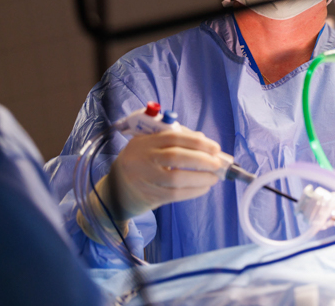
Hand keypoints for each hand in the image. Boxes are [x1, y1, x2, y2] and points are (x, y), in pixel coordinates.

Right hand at [108, 129, 222, 216]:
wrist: (117, 188)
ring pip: (176, 178)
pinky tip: (204, 188)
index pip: (174, 137)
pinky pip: (175, 194)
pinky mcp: (150, 195)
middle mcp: (143, 158)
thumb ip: (173, 139)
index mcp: (146, 140)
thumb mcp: (149, 144)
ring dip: (200, 178)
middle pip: (176, 157)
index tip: (215, 148)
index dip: (198, 142)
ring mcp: (146, 178)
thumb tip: (204, 141)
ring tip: (214, 177)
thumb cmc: (141, 161)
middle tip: (218, 163)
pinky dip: (193, 191)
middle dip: (202, 159)